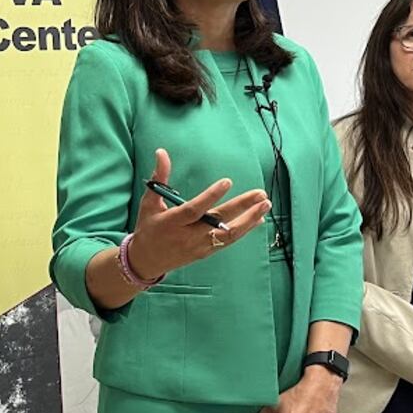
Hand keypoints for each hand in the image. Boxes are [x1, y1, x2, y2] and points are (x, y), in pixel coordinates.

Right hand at [126, 148, 269, 278]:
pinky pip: (229, 241)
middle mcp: (187, 236)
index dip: (211, 196)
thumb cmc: (148, 227)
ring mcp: (199, 246)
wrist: (146, 260)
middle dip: (242, 207)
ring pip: (228, 234)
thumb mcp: (149, 202)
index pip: (194, 209)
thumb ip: (159, 177)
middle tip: (260, 194)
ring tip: (265, 204)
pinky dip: (245, 230)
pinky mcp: (206, 252)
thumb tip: (161, 152)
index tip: (227, 182)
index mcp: (172, 222)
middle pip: (218, 221)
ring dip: (250, 219)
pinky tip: (258, 218)